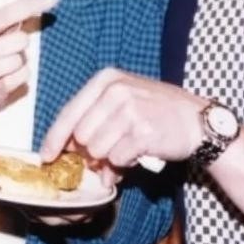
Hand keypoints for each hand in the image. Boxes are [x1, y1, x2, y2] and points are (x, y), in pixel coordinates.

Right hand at [0, 0, 58, 123]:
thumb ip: (6, 21)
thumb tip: (37, 2)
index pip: (8, 13)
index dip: (33, 5)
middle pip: (16, 41)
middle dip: (21, 42)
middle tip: (14, 46)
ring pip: (16, 62)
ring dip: (19, 62)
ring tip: (10, 62)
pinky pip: (18, 79)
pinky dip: (20, 76)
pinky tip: (10, 75)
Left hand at [40, 69, 206, 166]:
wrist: (197, 120)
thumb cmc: (156, 111)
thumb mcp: (123, 102)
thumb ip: (93, 121)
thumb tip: (68, 152)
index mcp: (106, 79)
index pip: (69, 112)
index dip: (55, 137)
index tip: (46, 156)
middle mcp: (116, 90)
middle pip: (81, 136)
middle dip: (90, 153)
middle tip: (107, 155)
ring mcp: (130, 109)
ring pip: (97, 150)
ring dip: (109, 159)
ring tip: (126, 152)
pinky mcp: (143, 131)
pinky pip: (117, 158)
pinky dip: (125, 163)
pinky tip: (138, 154)